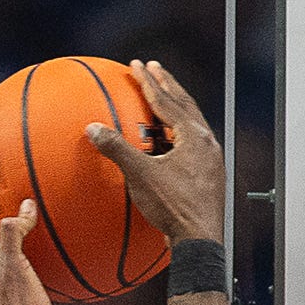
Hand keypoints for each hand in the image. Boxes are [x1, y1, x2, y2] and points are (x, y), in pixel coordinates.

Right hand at [86, 58, 224, 247]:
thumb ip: (117, 149)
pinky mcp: (209, 175)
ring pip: (192, 123)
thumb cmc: (173, 207)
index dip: (149, 81)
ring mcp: (211, 159)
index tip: (137, 64)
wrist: (199, 240)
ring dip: (175, 107)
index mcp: (194, 136)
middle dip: (168, 85)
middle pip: (185, 104)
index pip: (167, 101)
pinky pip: (192, 144)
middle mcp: (207, 142)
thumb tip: (93, 128)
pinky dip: (178, 132)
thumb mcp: (141, 176)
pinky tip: (169, 139)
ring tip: (163, 96)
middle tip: (155, 67)